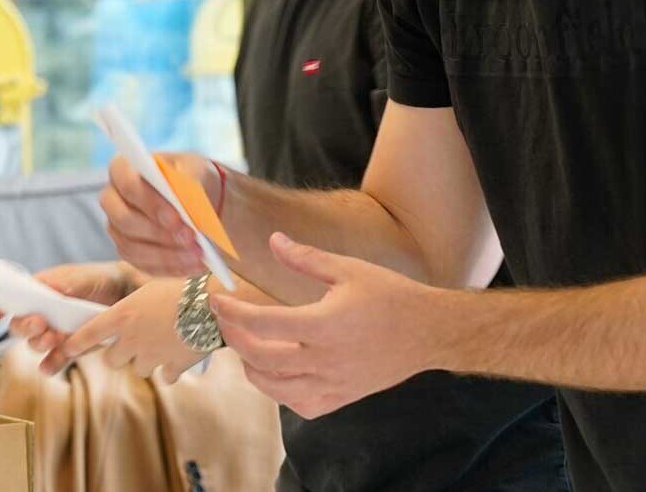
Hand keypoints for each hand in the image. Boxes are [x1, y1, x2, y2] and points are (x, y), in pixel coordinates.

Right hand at [3, 262, 135, 354]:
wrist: (126, 296)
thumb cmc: (98, 280)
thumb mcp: (80, 277)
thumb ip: (61, 283)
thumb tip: (42, 286)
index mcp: (37, 294)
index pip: (10, 303)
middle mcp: (42, 315)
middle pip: (19, 327)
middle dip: (24, 327)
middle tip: (39, 323)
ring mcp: (54, 333)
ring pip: (36, 344)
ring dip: (40, 343)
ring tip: (55, 337)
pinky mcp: (70, 348)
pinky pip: (54, 361)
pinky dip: (50, 365)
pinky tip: (49, 366)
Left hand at [43, 277, 205, 381]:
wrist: (215, 302)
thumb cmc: (183, 286)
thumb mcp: (150, 288)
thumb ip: (133, 305)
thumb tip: (126, 314)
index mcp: (123, 315)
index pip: (88, 335)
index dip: (74, 344)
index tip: (66, 349)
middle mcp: (133, 338)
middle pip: (111, 360)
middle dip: (120, 354)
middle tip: (134, 343)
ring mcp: (152, 356)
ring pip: (138, 369)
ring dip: (147, 360)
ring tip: (164, 342)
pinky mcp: (173, 367)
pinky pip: (165, 376)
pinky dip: (170, 368)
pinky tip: (180, 352)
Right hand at [102, 151, 219, 279]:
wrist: (202, 201)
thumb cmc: (194, 179)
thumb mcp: (198, 170)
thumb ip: (190, 178)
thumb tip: (184, 195)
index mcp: (124, 169)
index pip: (126, 182)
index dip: (149, 202)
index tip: (176, 217)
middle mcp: (113, 199)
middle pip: (124, 220)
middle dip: (158, 232)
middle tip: (190, 237)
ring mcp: (119, 228)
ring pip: (132, 247)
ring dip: (167, 254)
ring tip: (198, 253)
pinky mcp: (130, 252)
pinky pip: (143, 265)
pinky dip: (171, 266)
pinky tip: (194, 264)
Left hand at [212, 233, 448, 418]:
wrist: (428, 332)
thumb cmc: (391, 296)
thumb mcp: (348, 269)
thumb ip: (306, 259)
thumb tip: (273, 240)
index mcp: (323, 325)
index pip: (263, 322)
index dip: (233, 312)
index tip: (216, 301)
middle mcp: (324, 360)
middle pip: (261, 358)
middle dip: (235, 338)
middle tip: (225, 321)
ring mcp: (333, 384)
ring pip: (276, 388)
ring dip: (252, 368)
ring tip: (245, 348)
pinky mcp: (343, 397)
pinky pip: (302, 405)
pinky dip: (281, 393)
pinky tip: (278, 376)